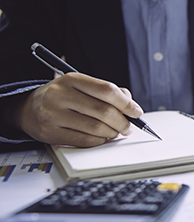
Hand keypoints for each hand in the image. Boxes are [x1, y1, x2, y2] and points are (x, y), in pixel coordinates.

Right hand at [14, 72, 143, 146]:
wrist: (28, 108)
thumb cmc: (63, 97)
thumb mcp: (80, 86)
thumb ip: (106, 92)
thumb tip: (130, 104)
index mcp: (71, 79)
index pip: (106, 90)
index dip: (126, 103)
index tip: (137, 112)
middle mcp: (60, 95)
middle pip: (103, 111)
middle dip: (122, 122)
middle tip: (129, 127)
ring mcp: (53, 114)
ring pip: (95, 128)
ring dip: (112, 133)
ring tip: (116, 132)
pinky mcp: (50, 133)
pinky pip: (84, 141)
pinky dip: (99, 141)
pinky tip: (103, 138)